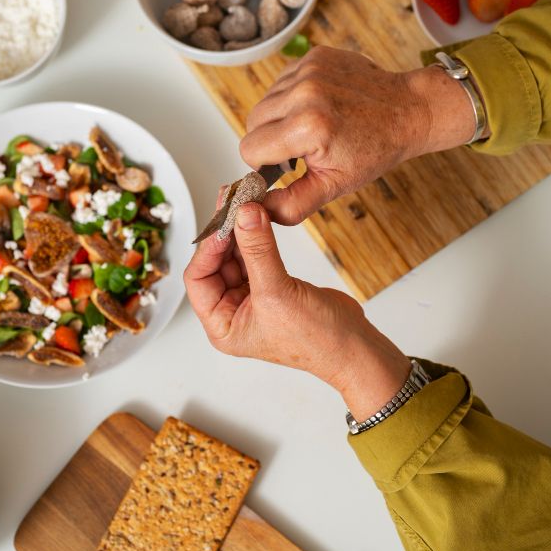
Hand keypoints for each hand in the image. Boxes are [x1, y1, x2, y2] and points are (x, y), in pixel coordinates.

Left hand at [184, 200, 410, 419]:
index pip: (198, 279)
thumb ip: (258, 250)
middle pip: (216, 264)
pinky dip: (257, 238)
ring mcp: (253, 299)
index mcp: (222, 325)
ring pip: (236, 257)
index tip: (224, 223)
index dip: (208, 249)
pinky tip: (260, 219)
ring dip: (241, 233)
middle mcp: (232, 312)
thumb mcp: (278, 292)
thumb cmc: (315, 339)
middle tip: (233, 204)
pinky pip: (256, 256)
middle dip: (225, 235)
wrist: (352, 346)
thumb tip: (243, 215)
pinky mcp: (272, 287)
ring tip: (245, 205)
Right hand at [240, 46, 475, 224]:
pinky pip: (282, 82)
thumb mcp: (333, 186)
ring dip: (280, 117)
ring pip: (265, 101)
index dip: (265, 163)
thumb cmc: (374, 149)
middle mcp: (304, 92)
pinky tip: (318, 106)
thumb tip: (258, 209)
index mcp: (308, 127)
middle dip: (270, 139)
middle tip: (302, 148)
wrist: (407, 111)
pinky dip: (292, 97)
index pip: (249, 148)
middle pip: (252, 123)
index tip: (288, 164)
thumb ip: (292, 204)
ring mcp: (309, 69)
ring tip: (313, 126)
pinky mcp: (314, 56)